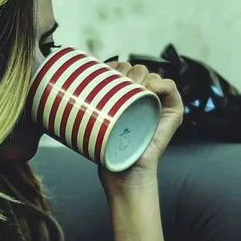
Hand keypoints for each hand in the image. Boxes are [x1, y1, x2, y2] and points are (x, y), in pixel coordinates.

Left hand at [97, 57, 184, 188]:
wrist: (123, 174)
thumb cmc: (107, 153)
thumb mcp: (94, 122)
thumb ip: (88, 106)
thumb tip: (67, 88)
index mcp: (126, 98)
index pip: (123, 69)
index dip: (113, 66)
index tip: (101, 70)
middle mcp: (144, 98)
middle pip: (136, 68)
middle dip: (124, 71)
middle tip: (114, 84)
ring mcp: (159, 104)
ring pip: (150, 74)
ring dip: (138, 75)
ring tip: (127, 89)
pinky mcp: (173, 112)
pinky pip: (170, 86)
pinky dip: (159, 83)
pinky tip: (147, 90)